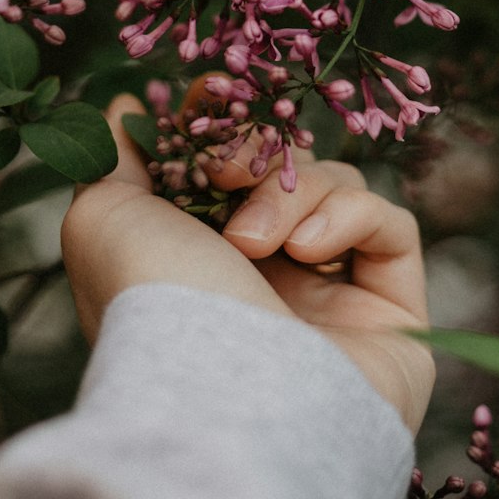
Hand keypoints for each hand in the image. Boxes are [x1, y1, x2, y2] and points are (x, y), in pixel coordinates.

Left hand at [61, 95, 434, 432]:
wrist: (219, 402)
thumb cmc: (153, 312)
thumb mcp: (103, 221)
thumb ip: (115, 161)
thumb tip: (128, 108)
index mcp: (199, 267)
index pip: (231, 171)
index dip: (224, 126)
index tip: (206, 96)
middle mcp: (267, 286)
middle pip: (289, 172)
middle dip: (257, 155)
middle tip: (223, 170)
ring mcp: (334, 304)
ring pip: (339, 191)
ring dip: (292, 193)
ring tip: (251, 241)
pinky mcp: (395, 317)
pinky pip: (391, 227)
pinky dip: (349, 216)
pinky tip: (304, 251)